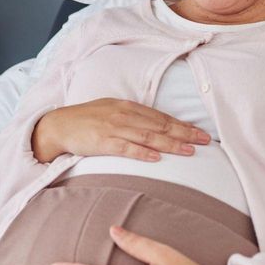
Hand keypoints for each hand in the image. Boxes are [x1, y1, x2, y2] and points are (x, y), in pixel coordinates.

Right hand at [35, 98, 210, 163]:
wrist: (59, 125)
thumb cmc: (86, 120)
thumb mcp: (112, 111)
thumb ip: (133, 116)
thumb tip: (155, 125)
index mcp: (128, 106)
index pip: (161, 117)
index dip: (182, 125)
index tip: (200, 132)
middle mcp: (124, 115)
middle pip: (160, 126)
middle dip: (184, 133)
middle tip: (204, 140)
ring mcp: (114, 128)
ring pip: (148, 136)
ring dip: (171, 143)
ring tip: (189, 150)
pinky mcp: (103, 142)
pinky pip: (126, 148)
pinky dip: (143, 152)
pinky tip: (157, 157)